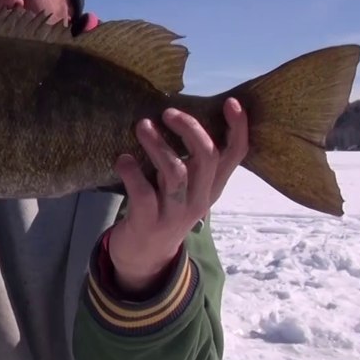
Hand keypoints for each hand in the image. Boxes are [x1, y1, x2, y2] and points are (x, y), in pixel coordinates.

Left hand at [108, 98, 248, 294]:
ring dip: (158, 145)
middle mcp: (199, 199)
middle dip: (190, 129)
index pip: (235, 155)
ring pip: (175, 173)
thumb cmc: (162, 209)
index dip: (238, 128)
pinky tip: (122, 159)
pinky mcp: (149, 222)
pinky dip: (132, 172)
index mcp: (211, 187)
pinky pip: (143, 194)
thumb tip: (180, 116)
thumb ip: (188, 160)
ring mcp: (175, 213)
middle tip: (168, 112)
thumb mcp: (184, 187)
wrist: (143, 257)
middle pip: (207, 158)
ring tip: (142, 126)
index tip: (231, 102)